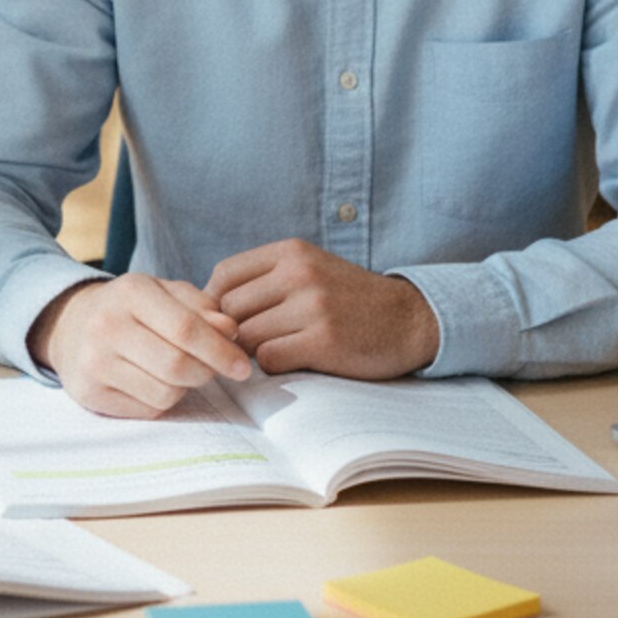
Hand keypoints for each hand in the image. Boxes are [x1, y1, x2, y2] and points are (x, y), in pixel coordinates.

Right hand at [27, 274, 253, 419]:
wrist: (71, 325)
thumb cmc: (130, 308)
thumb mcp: (164, 293)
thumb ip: (201, 307)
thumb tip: (230, 331)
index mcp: (131, 291)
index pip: (186, 328)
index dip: (221, 351)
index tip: (242, 366)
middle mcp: (107, 325)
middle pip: (178, 365)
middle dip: (206, 372)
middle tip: (212, 370)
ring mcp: (94, 362)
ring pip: (165, 393)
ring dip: (183, 387)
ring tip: (175, 370)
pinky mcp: (89, 392)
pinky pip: (147, 409)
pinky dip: (160, 400)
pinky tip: (150, 381)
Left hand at [205, 239, 439, 378]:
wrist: (409, 319)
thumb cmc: (348, 298)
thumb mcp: (308, 268)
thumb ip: (264, 278)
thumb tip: (208, 305)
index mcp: (290, 251)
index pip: (224, 274)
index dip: (215, 302)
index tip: (225, 321)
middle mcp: (298, 273)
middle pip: (230, 309)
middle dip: (233, 331)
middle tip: (251, 344)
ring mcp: (312, 307)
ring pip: (247, 337)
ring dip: (255, 351)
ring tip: (279, 350)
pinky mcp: (324, 341)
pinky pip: (270, 359)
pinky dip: (274, 366)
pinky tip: (294, 361)